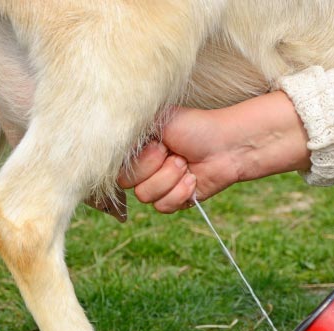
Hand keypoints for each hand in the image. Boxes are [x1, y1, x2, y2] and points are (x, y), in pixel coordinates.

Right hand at [118, 107, 242, 212]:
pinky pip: (164, 207)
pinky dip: (181, 192)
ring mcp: (159, 186)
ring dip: (170, 179)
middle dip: (156, 168)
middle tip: (176, 153)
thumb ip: (131, 131)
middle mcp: (144, 169)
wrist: (226, 144)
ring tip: (186, 164)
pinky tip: (193, 179)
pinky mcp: (175, 201)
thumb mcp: (158, 120)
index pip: (117, 167)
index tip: (158, 145)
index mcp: (136, 150)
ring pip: (146, 197)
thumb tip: (108, 139)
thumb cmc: (194, 126)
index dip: (140, 160)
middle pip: (130, 185)